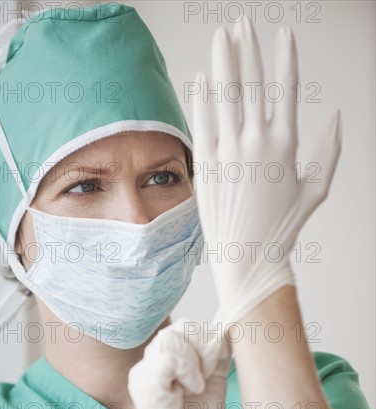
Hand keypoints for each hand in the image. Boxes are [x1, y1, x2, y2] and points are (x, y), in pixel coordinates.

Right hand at [126, 317, 231, 408]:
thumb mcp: (214, 383)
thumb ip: (216, 354)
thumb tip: (226, 327)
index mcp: (164, 363)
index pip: (185, 327)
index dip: (205, 341)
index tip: (211, 371)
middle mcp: (149, 365)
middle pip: (178, 329)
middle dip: (201, 350)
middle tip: (205, 380)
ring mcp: (143, 375)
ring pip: (171, 339)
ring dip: (194, 363)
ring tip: (197, 388)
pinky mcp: (144, 387)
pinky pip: (167, 359)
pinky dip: (187, 371)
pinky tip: (192, 390)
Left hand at [192, 17, 341, 325]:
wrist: (248, 255)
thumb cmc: (283, 226)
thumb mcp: (317, 190)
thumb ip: (329, 151)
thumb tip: (337, 116)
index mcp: (285, 145)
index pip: (286, 89)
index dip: (284, 58)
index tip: (283, 33)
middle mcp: (256, 142)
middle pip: (252, 84)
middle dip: (248, 49)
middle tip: (243, 23)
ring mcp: (228, 151)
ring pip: (226, 96)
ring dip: (223, 61)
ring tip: (222, 36)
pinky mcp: (207, 164)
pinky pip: (203, 122)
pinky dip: (202, 98)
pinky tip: (201, 77)